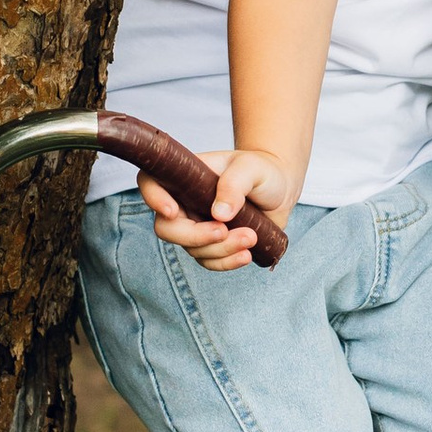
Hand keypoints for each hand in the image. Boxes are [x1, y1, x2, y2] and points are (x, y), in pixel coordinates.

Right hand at [141, 145, 296, 271]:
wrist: (280, 190)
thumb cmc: (261, 171)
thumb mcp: (252, 168)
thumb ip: (235, 184)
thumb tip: (219, 214)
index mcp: (184, 177)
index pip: (151, 183)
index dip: (153, 198)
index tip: (172, 211)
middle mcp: (184, 203)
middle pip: (167, 228)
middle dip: (194, 236)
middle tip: (223, 231)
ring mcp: (196, 226)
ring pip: (192, 249)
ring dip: (221, 249)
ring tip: (251, 236)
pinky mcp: (212, 245)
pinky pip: (209, 262)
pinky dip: (226, 262)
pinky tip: (246, 255)